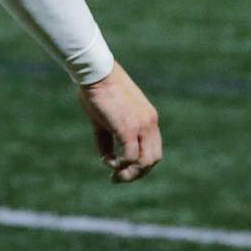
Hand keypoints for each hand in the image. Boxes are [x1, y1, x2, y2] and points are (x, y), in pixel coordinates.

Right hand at [79, 64, 161, 184]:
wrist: (97, 73)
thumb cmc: (97, 91)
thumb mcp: (104, 119)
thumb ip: (108, 140)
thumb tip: (108, 161)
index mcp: (148, 118)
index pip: (153, 148)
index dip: (141, 163)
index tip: (125, 168)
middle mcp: (150, 123)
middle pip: (153, 159)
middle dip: (138, 173)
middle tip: (120, 178)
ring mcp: (141, 126)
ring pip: (145, 161)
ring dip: (130, 174)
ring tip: (115, 177)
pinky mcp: (128, 128)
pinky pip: (130, 157)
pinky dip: (121, 165)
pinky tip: (110, 164)